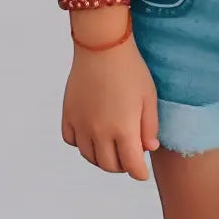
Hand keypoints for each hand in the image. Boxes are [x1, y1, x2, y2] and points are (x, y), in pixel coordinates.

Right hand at [61, 24, 159, 179]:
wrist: (102, 46)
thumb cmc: (130, 69)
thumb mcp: (149, 96)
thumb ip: (150, 126)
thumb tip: (148, 148)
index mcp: (123, 129)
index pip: (131, 166)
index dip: (139, 173)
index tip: (142, 173)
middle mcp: (99, 131)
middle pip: (109, 165)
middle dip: (122, 166)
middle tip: (129, 157)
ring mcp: (81, 124)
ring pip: (89, 156)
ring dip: (101, 158)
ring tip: (112, 148)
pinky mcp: (68, 114)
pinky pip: (71, 140)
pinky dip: (81, 143)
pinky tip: (91, 135)